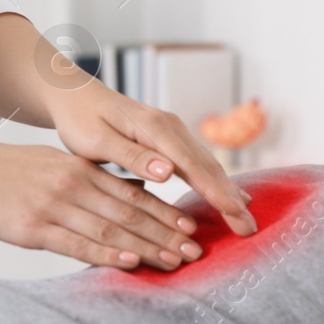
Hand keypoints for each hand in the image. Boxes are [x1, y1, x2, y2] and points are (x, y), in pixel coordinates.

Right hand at [0, 142, 207, 270]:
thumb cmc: (10, 170)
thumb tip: (135, 188)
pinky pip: (76, 243)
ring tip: (173, 261)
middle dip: (166, 234)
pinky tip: (129, 261)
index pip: (134, 194)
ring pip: (110, 229)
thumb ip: (96, 178)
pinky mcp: (33, 229)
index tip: (192, 226)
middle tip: (195, 251)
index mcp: (82, 170)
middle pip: (130, 213)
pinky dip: (106, 253)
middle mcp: (74, 185)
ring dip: (146, 247)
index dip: (165, 212)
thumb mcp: (58, 164)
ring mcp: (54, 207)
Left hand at [42, 77, 257, 237]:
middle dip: (230, 197)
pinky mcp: (169, 138)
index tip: (235, 213)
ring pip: (207, 164)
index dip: (216, 191)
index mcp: (155, 128)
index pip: (193, 165)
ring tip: (245, 218)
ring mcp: (172, 131)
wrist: (74, 95)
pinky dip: (215, 182)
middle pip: (208, 166)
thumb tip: (169, 172)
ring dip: (227, 192)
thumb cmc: (80, 119)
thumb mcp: (97, 140)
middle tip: (249, 228)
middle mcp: (170, 127)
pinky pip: (198, 163)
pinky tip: (226, 196)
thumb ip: (132, 157)